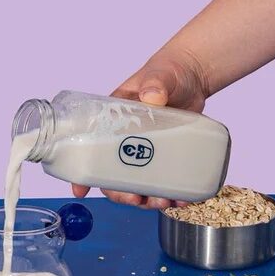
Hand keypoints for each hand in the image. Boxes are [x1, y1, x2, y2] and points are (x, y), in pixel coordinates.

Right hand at [72, 49, 210, 208]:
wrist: (194, 77)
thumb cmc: (167, 72)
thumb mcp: (158, 77)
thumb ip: (154, 85)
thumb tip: (153, 96)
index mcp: (113, 121)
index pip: (91, 149)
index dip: (84, 173)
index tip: (80, 190)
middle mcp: (127, 140)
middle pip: (115, 176)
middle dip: (122, 194)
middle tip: (137, 199)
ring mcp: (149, 150)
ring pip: (140, 184)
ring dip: (147, 200)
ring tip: (163, 202)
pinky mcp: (169, 155)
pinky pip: (165, 182)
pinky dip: (173, 196)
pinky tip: (181, 200)